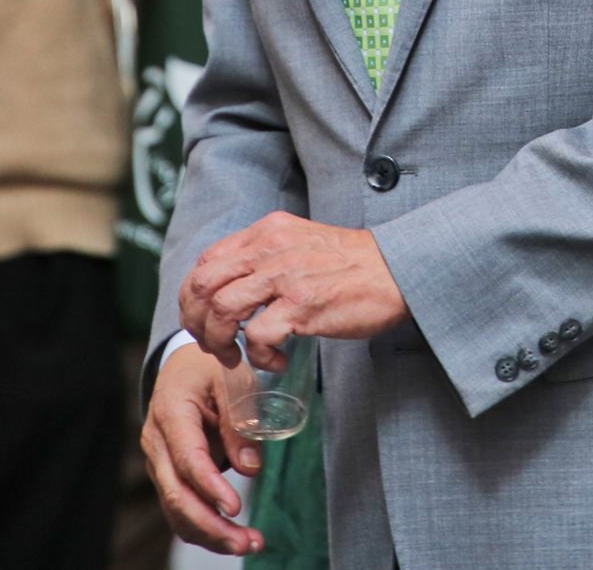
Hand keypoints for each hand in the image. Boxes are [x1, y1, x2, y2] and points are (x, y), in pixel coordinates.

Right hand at [141, 344, 265, 556]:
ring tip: (248, 543)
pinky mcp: (167, 476)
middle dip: (211, 524)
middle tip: (247, 541)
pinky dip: (204, 527)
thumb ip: (241, 421)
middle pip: (177, 494)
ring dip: (210, 534)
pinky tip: (232, 538)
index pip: (187, 458)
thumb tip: (251, 469)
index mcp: (171, 412)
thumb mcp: (232, 379)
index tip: (235, 508)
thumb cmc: (209, 368)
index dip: (210, 486)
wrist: (182, 365)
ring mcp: (158, 463)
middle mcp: (157, 443)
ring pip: (176, 510)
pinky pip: (180, 509)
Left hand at [181, 211, 408, 369]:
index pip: (206, 261)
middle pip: (204, 285)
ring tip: (240, 357)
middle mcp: (270, 248)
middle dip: (198, 323)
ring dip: (222, 342)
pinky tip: (278, 361)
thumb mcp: (300, 242)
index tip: (204, 321)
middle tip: (216, 345)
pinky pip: (259, 336)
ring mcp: (286, 275)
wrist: (397, 269)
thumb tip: (232, 286)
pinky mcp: (304, 305)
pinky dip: (261, 357)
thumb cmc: (351, 264)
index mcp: (266, 232)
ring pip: (223, 310)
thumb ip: (266, 256)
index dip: (194, 298)